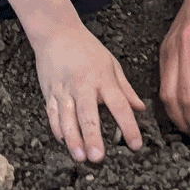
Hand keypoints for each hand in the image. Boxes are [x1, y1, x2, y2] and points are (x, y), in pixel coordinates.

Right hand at [33, 20, 144, 162]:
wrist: (57, 32)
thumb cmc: (87, 48)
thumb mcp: (111, 63)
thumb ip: (125, 88)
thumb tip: (140, 108)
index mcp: (103, 78)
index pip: (119, 105)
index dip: (128, 126)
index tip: (136, 144)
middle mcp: (83, 85)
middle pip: (88, 114)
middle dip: (93, 137)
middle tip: (98, 157)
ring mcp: (64, 89)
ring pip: (67, 118)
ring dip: (73, 139)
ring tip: (80, 156)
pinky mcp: (49, 92)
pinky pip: (52, 114)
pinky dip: (57, 128)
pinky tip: (63, 141)